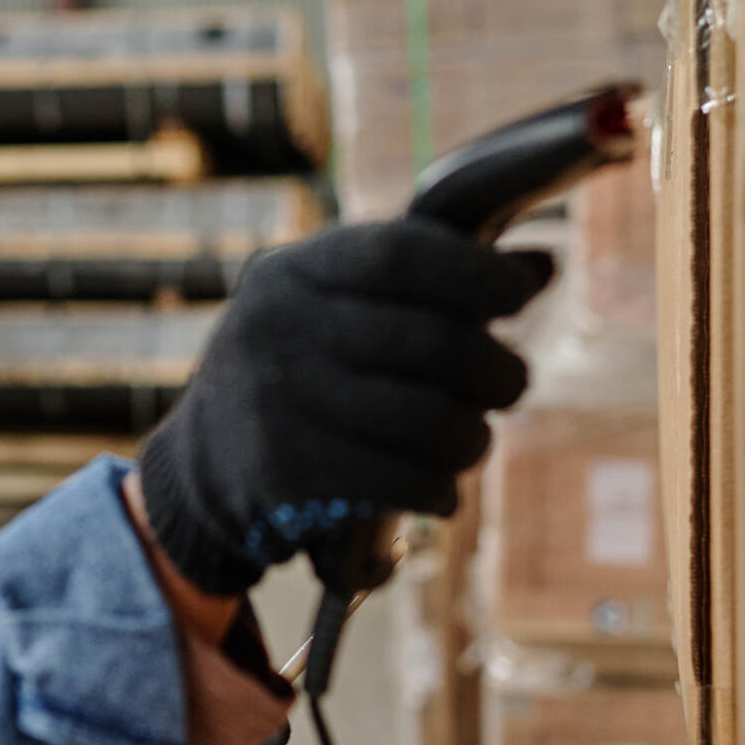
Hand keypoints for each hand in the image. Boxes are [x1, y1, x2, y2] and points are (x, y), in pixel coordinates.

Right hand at [136, 217, 552, 593]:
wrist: (202, 466)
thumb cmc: (300, 371)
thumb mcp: (339, 308)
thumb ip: (430, 284)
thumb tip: (542, 265)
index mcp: (295, 272)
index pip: (401, 255)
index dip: (475, 273)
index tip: (517, 296)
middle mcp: (279, 328)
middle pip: (429, 342)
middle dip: (493, 369)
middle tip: (511, 385)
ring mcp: (278, 401)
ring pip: (425, 420)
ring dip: (471, 439)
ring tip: (472, 442)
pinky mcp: (286, 471)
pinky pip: (400, 480)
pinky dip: (437, 490)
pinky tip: (440, 490)